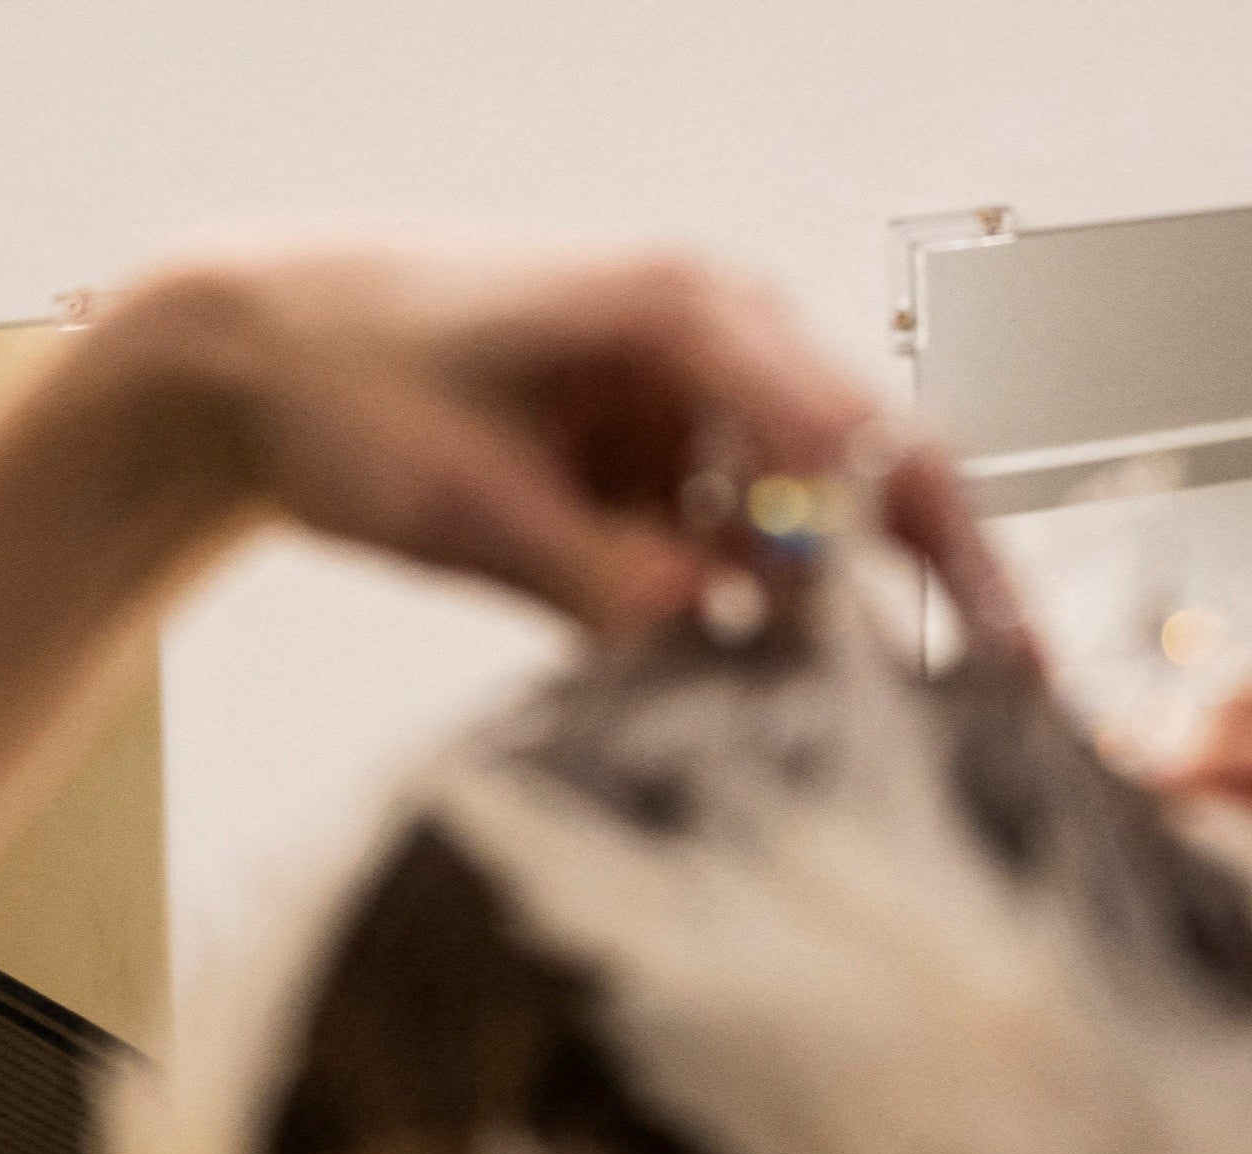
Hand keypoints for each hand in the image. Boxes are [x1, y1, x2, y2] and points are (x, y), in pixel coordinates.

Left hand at [95, 242, 1017, 644]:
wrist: (250, 352)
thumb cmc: (345, 376)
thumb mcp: (466, 501)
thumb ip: (599, 579)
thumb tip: (710, 644)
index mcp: (687, 313)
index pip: (869, 440)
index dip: (952, 561)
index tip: (1000, 668)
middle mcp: (714, 348)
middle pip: (870, 486)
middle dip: (926, 604)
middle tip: (997, 717)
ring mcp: (688, 410)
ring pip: (799, 543)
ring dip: (812, 638)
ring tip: (833, 743)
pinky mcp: (652, 469)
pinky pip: (728, 565)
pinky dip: (734, 633)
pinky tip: (731, 700)